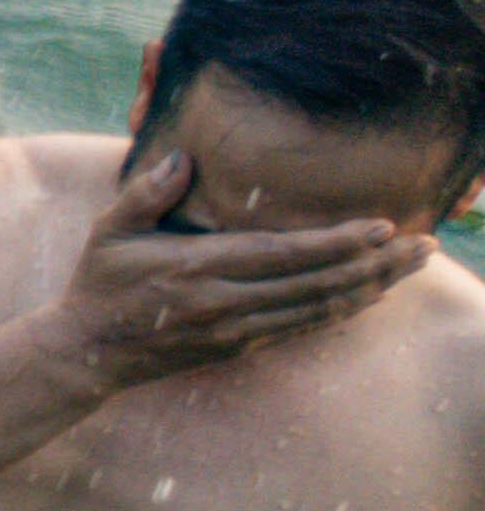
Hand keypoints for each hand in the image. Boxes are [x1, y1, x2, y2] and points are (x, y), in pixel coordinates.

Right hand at [55, 153, 429, 391]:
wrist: (86, 351)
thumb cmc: (99, 283)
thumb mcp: (109, 229)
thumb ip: (147, 192)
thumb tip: (185, 158)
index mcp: (199, 267)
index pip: (284, 254)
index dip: (338, 242)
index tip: (382, 227)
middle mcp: (225, 301)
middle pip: (318, 283)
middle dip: (377, 264)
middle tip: (425, 246)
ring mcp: (236, 329)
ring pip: (320, 309)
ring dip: (372, 288)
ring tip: (412, 267)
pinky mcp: (239, 347)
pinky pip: (303, 328)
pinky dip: (343, 310)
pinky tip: (371, 294)